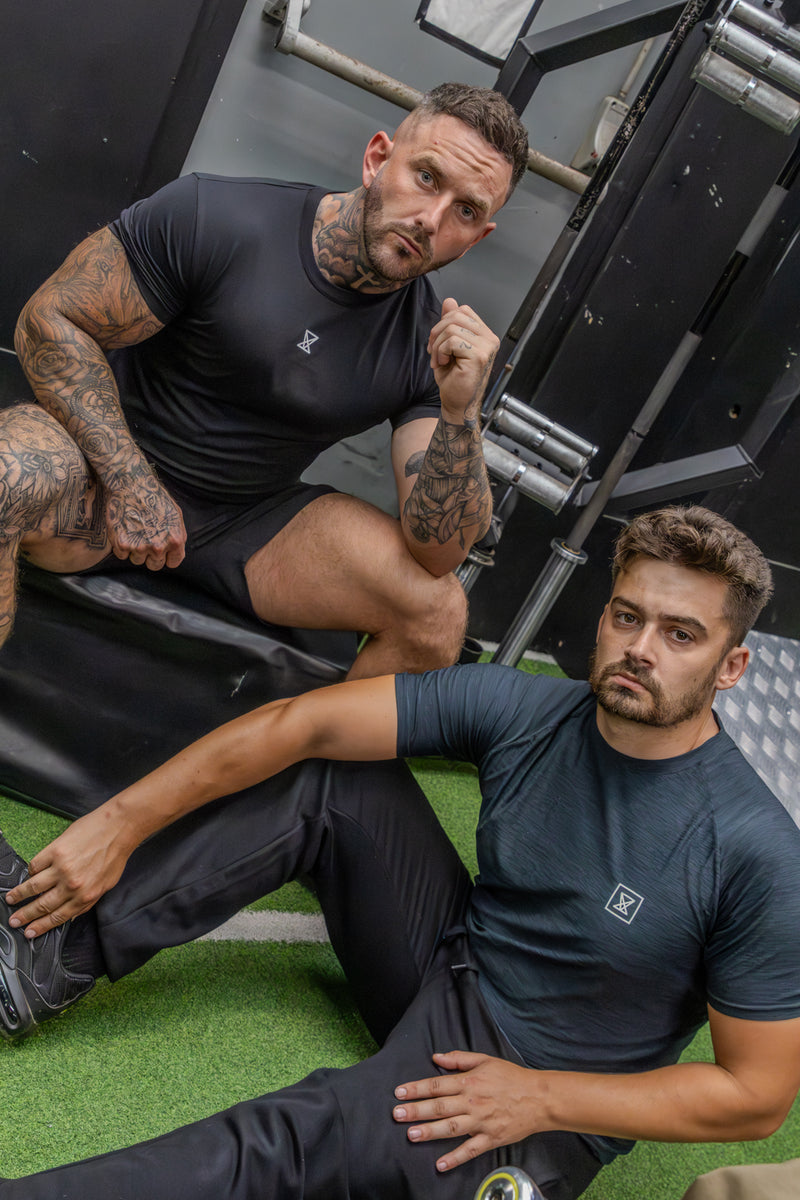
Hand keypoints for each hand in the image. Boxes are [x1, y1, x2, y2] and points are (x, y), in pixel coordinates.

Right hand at [3, 807, 134, 936]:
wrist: (118, 828)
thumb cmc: (114, 855)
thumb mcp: (106, 885)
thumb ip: (87, 902)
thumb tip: (70, 916)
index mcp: (85, 895)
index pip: (58, 916)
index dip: (41, 926)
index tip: (29, 932)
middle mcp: (72, 885)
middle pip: (42, 905)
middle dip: (25, 916)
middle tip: (14, 921)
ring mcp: (62, 867)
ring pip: (33, 886)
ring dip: (19, 894)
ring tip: (11, 899)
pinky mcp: (56, 850)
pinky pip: (35, 865)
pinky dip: (30, 871)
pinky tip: (28, 874)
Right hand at [105, 467, 186, 568]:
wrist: (131, 484)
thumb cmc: (154, 497)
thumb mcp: (176, 515)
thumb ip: (178, 536)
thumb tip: (175, 552)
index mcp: (175, 541)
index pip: (172, 563)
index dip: (166, 557)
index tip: (161, 551)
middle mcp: (158, 547)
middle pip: (154, 565)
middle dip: (150, 555)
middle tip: (145, 538)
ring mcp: (139, 546)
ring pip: (137, 560)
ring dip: (135, 550)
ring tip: (134, 530)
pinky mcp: (121, 544)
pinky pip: (121, 555)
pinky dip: (121, 545)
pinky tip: (124, 530)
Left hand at [393, 1051, 541, 1172]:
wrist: (539, 1098)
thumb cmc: (511, 1077)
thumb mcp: (485, 1060)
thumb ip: (459, 1059)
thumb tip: (437, 1057)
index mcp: (469, 1081)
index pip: (437, 1085)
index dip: (416, 1088)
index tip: (399, 1092)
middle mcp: (472, 1102)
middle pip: (439, 1106)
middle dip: (416, 1110)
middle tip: (396, 1115)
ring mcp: (481, 1122)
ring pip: (450, 1128)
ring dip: (429, 1132)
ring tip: (411, 1135)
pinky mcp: (490, 1139)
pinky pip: (470, 1150)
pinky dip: (455, 1158)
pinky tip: (440, 1164)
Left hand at [427, 298, 498, 423]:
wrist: (457, 404)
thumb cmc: (454, 380)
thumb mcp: (447, 346)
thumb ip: (450, 323)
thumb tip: (450, 301)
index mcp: (485, 335)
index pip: (463, 311)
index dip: (444, 322)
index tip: (437, 343)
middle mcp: (490, 339)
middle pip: (456, 315)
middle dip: (437, 331)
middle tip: (433, 351)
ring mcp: (486, 347)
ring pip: (452, 327)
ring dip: (438, 345)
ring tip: (439, 360)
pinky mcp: (479, 356)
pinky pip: (452, 340)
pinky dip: (441, 352)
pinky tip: (443, 364)